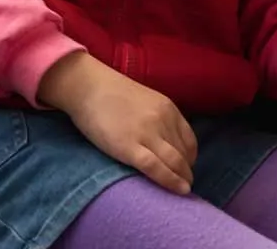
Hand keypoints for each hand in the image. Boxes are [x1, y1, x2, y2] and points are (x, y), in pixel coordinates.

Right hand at [37, 51, 197, 194]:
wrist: (86, 86)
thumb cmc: (109, 93)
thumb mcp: (144, 99)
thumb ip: (157, 116)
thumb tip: (164, 139)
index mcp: (167, 108)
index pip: (189, 139)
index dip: (190, 156)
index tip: (186, 166)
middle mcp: (162, 120)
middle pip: (184, 152)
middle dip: (187, 170)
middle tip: (184, 182)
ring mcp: (147, 134)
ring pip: (175, 162)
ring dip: (182, 178)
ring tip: (182, 188)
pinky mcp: (130, 148)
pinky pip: (156, 168)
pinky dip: (171, 181)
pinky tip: (179, 190)